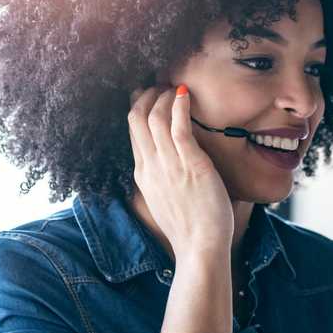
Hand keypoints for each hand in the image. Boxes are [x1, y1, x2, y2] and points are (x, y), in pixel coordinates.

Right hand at [128, 85, 233, 258]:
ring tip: (174, 86)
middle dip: (146, 96)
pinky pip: (178, 127)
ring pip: (154, 118)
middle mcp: (151, 166)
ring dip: (163, 96)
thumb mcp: (165, 202)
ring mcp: (169, 165)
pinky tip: (184, 93)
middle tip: (159, 85)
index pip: (133, 132)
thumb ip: (163, 183)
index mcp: (143, 175)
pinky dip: (179, 105)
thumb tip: (169, 172)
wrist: (199, 248)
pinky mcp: (191, 165)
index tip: (148, 96)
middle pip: (137, 119)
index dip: (138, 108)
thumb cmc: (190, 230)